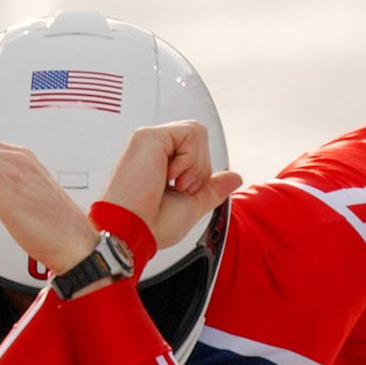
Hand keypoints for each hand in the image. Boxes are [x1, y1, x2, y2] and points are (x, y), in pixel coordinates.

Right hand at [100, 121, 241, 247]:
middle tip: (179, 189)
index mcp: (158, 164)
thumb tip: (234, 178)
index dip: (199, 171)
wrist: (131, 232)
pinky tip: (169, 176)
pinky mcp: (147, 137)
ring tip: (174, 183)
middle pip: (198, 139)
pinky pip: (190, 132)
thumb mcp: (191, 206)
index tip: (183, 193)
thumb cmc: (150, 225)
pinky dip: (189, 159)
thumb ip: (211, 189)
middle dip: (200, 169)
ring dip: (195, 165)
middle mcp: (152, 150)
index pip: (193, 150)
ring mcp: (149, 142)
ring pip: (197, 132)